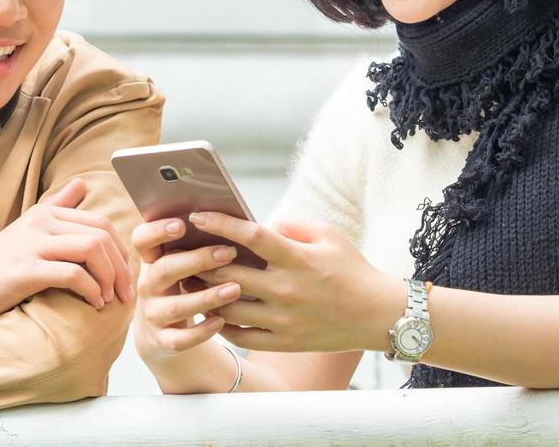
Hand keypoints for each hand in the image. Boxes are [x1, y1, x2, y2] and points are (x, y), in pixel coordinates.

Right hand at [0, 177, 131, 344]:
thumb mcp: (27, 230)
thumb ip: (56, 207)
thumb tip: (81, 184)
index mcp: (45, 212)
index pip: (99, 221)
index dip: (120, 248)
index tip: (126, 274)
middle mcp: (41, 222)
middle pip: (101, 233)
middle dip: (121, 265)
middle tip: (127, 292)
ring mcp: (33, 244)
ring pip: (92, 249)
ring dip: (110, 276)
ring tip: (111, 299)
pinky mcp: (25, 270)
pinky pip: (73, 274)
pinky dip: (91, 290)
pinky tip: (94, 303)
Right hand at [131, 217, 241, 364]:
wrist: (161, 332)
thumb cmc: (181, 285)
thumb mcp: (180, 263)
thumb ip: (194, 244)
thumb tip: (229, 218)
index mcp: (152, 260)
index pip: (142, 239)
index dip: (157, 230)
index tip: (182, 224)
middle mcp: (148, 285)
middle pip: (164, 269)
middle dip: (197, 260)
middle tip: (228, 252)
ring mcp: (153, 314)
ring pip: (175, 306)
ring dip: (207, 297)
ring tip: (235, 289)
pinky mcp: (163, 340)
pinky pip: (180, 339)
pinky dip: (201, 332)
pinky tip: (221, 321)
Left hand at [187, 212, 404, 353]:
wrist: (376, 315)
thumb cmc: (352, 268)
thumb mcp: (329, 235)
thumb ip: (293, 225)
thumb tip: (262, 224)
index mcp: (297, 259)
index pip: (251, 236)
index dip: (221, 224)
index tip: (197, 215)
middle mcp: (287, 290)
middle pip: (230, 273)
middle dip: (201, 260)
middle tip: (182, 249)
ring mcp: (284, 319)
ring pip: (229, 307)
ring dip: (204, 293)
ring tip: (189, 280)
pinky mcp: (284, 342)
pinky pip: (241, 336)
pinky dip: (221, 323)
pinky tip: (211, 310)